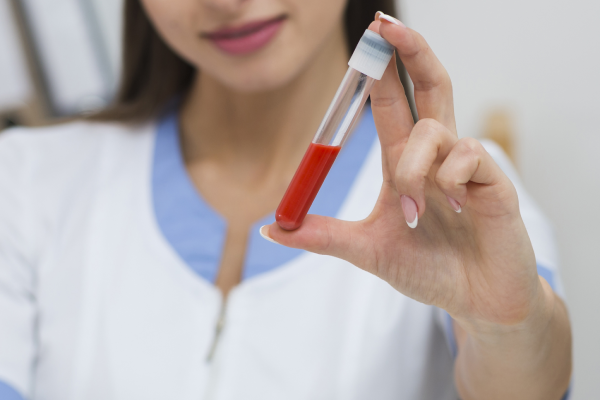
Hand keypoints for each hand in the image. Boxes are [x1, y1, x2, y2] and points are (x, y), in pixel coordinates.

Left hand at [264, 16, 545, 330]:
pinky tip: (457, 208)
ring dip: (414, 168)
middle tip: (387, 25)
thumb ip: (321, 236)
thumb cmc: (428, 269)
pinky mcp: (495, 181)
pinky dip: (450, 179)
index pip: (393, 104)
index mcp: (404, 163)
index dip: (379, 71)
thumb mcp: (365, 251)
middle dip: (410, 53)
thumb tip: (269, 228)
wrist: (476, 300)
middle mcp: (435, 156)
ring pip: (433, 129)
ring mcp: (466, 166)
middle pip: (428, 86)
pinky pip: (468, 155)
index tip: (366, 38)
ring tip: (416, 211)